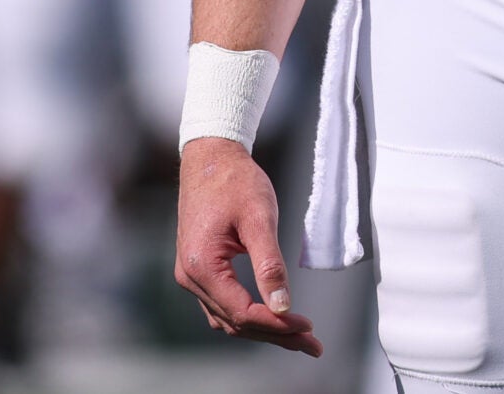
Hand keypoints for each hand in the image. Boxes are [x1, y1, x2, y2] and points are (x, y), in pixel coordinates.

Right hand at [175, 137, 321, 355]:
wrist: (210, 157)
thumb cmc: (234, 181)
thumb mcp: (259, 218)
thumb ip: (270, 264)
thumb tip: (283, 306)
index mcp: (202, 265)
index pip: (242, 311)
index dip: (277, 324)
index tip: (307, 327)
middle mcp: (190, 276)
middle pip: (236, 321)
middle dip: (276, 334)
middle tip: (313, 345)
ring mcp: (190, 275)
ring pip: (228, 318)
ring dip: (263, 329)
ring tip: (299, 338)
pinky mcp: (198, 269)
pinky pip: (222, 305)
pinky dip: (248, 316)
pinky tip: (271, 320)